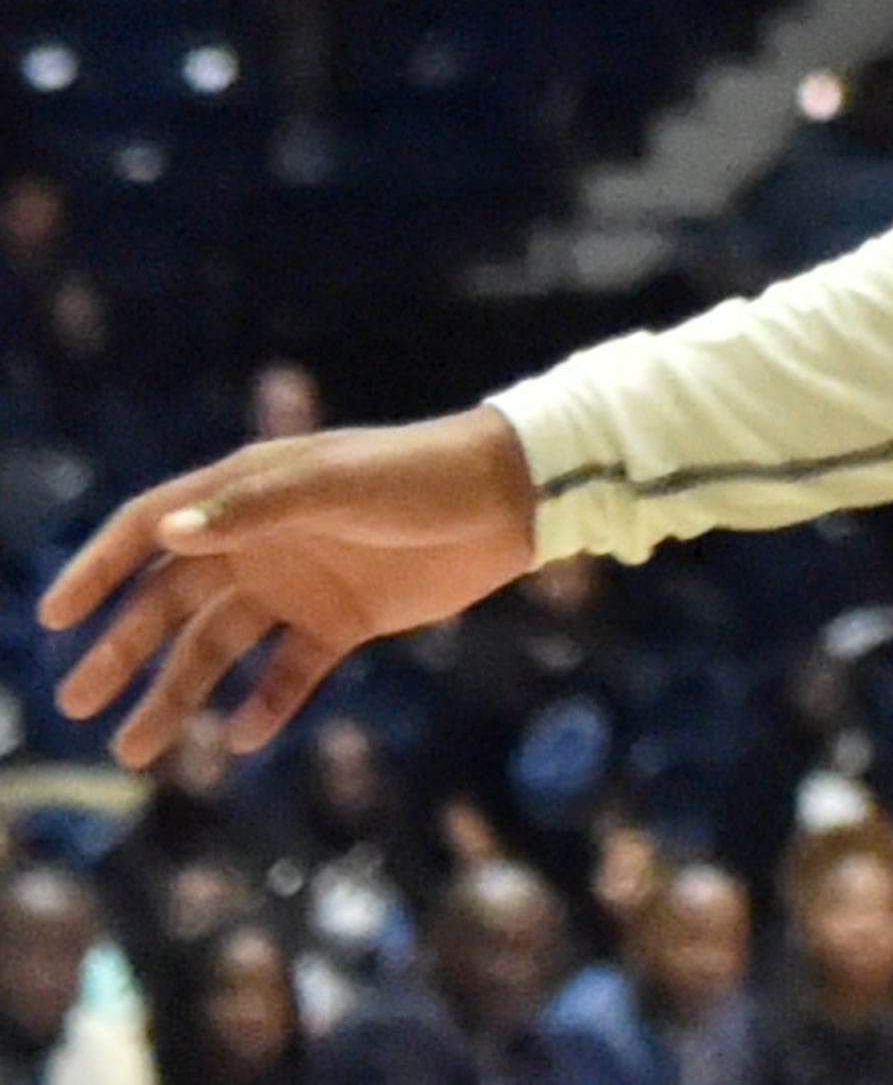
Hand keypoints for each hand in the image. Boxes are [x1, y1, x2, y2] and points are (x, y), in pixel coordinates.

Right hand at [40, 409, 537, 762]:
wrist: (506, 499)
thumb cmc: (416, 475)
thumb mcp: (333, 485)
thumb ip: (253, 508)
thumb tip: (164, 534)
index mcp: (250, 494)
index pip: (153, 527)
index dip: (100, 567)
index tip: (53, 617)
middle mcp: (264, 539)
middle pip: (173, 600)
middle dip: (121, 648)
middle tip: (75, 703)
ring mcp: (301, 582)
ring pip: (218, 647)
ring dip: (177, 695)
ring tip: (135, 750)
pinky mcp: (342, 621)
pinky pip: (287, 673)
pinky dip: (263, 706)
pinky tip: (241, 739)